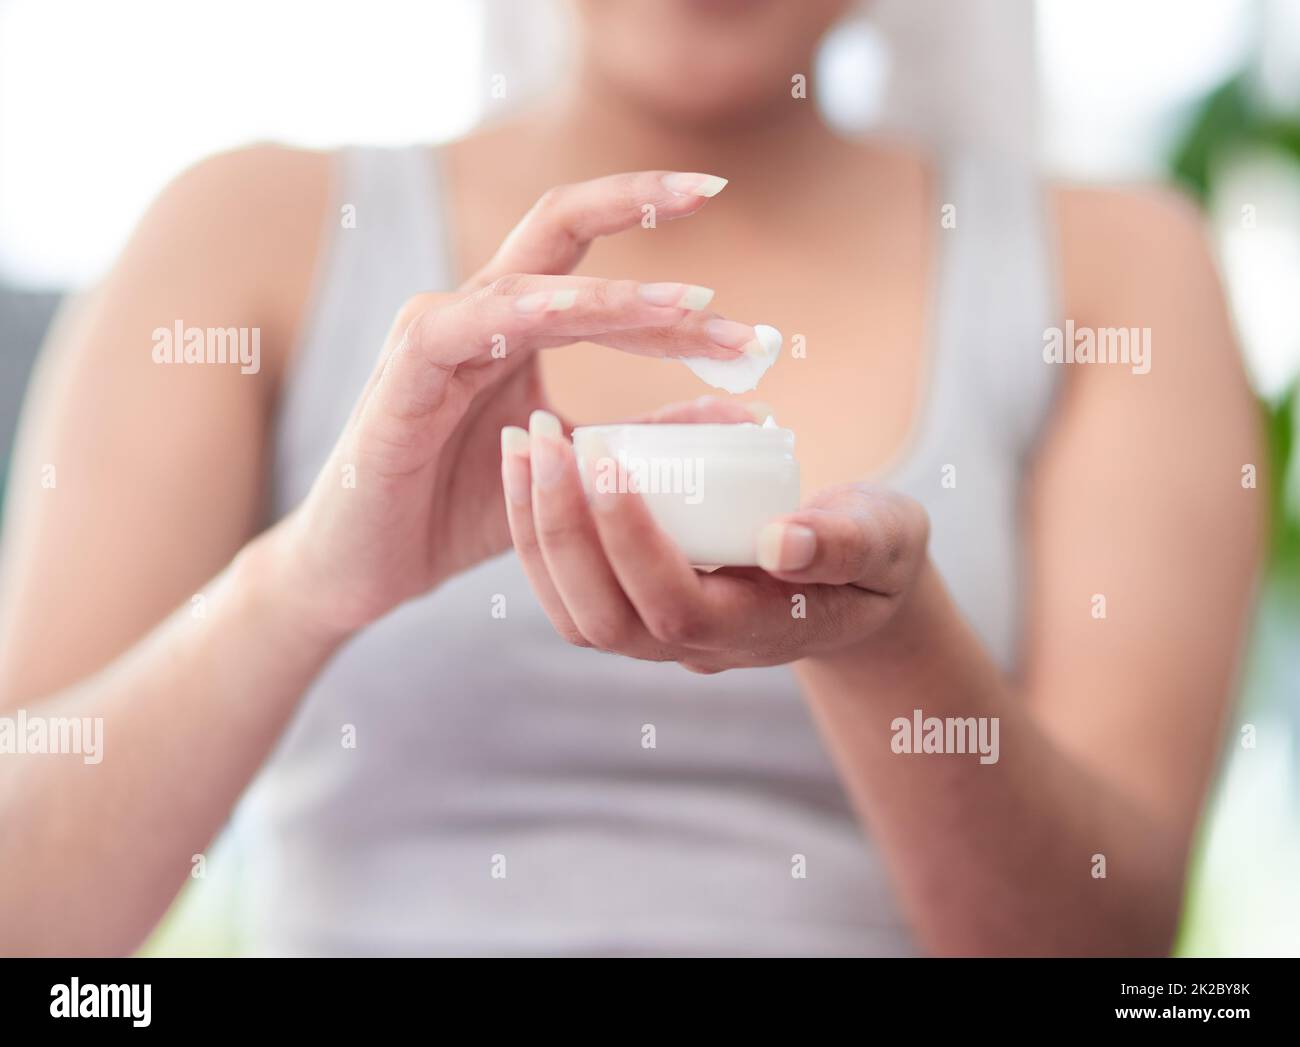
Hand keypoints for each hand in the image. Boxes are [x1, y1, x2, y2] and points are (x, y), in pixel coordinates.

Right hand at [269, 171, 769, 634]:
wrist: (370, 565)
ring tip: (690, 302)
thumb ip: (648, 435)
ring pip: (527, 280)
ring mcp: (437, 335)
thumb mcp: (578, 470)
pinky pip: (457, 326)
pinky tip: (570, 312)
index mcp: (519, 325)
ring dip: (612, 292)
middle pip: (559, 225)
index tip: (750, 302)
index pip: (599, 266)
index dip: (672, 271)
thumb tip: (744, 415)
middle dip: (639, 201)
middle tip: (715, 189)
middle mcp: (480, 312)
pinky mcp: (401, 373)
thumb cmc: (463, 509)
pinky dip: (516, 314)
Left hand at [501, 411, 930, 672]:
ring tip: (522, 442)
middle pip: (603, 619)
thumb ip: (848, 542)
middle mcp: (694, 649)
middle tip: (543, 437)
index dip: (633, 539)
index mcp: (757, 632)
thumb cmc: (875, 554)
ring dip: (535, 529)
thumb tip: (783, 541)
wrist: (852, 584)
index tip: (606, 456)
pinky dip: (537, 530)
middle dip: (563, 528)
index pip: (675, 605)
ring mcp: (656, 638)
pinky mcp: (631, 611)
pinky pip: (568, 590)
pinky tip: (530, 464)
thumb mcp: (886, 541)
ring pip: (573, 612)